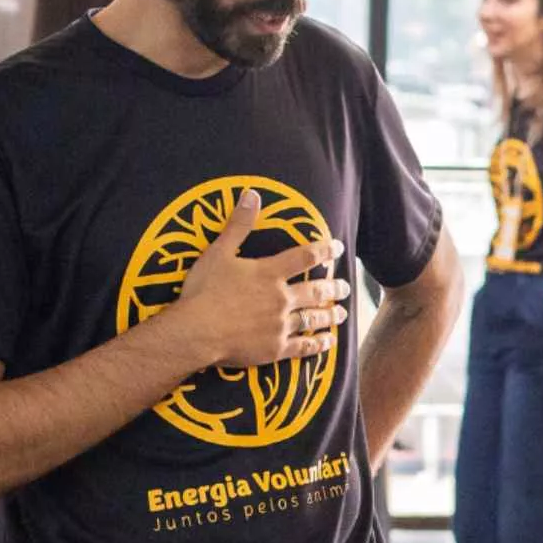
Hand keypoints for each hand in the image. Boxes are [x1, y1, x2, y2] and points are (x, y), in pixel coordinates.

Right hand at [173, 190, 349, 368]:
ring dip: (330, 315)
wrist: (196, 332)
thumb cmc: (204, 291)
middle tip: (345, 287)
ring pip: (314, 319)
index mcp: (270, 273)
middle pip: (316, 291)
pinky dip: (318, 345)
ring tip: (342, 313)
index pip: (305, 257)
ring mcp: (281, 325)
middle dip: (333, 288)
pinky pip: (304, 347)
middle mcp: (282, 298)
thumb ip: (238, 224)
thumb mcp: (218, 252)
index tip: (338, 248)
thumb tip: (252, 194)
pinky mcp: (276, 349)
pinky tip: (328, 342)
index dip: (324, 251)